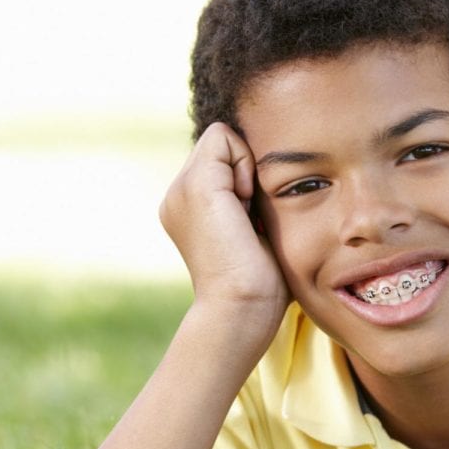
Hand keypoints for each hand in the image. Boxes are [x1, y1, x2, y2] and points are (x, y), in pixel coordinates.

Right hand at [160, 123, 288, 322]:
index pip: (220, 159)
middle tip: (248, 217)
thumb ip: (249, 203)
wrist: (240, 310)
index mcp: (188, 208)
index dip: (244, 176)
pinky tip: (244, 206)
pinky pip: (224, 138)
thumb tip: (272, 180)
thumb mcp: (251, 233)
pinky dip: (245, 164)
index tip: (251, 218)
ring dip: (245, 169)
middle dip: (244, 170)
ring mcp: (180, 189)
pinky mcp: (196, 185)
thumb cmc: (259, 286)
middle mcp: (176, 195)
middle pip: (221, 145)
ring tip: (245, 215)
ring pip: (222, 138)